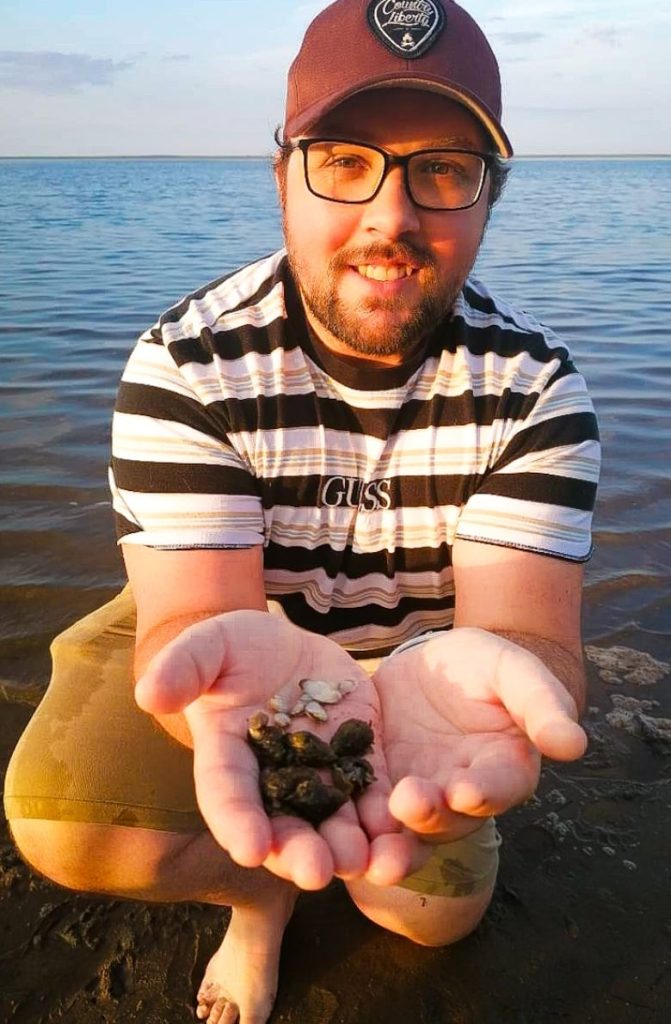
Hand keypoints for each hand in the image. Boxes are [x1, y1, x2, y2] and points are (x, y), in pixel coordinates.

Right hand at [134, 610, 413, 889]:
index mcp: (229, 760)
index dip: (236, 822)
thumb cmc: (235, 649)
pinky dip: (391, 821)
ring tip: (368, 864)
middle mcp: (274, 784)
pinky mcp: (364, 764)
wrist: (284, 647)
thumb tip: (148, 693)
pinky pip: (379, 799)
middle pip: (284, 828)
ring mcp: (322, 778)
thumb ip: (182, 667)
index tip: (249, 847)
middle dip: (299, 852)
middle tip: (316, 872)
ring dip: (352, 850)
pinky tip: (405, 836)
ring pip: (336, 825)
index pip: (227, 796)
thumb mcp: (209, 645)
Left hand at [373, 627, 586, 842]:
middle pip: (449, 817)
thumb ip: (541, 702)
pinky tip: (336, 834)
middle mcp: (461, 795)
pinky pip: (365, 814)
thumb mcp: (512, 670)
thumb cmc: (482, 667)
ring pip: (406, 831)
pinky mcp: (376, 789)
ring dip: (391, 846)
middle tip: (410, 805)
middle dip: (429, 817)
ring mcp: (418, 796)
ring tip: (375, 855)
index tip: (467, 790)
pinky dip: (353, 829)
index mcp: (503, 768)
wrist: (430, 665)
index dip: (486, 790)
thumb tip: (574, 743)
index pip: (500, 785)